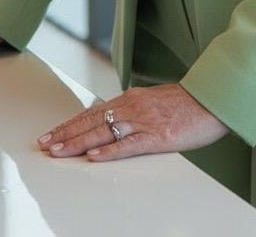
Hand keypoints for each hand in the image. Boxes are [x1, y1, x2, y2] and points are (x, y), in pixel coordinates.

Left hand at [37, 84, 228, 161]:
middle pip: (91, 122)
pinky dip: (110, 151)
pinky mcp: (158, 137)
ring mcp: (144, 122)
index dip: (70, 124)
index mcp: (131, 98)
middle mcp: (132, 107)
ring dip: (78, 143)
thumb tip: (110, 118)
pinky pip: (129, 145)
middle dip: (65, 134)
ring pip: (103, 133)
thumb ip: (131, 109)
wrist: (211, 99)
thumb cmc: (185, 104)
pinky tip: (94, 157)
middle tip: (44, 144)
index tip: (51, 134)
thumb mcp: (152, 101)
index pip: (92, 113)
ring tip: (58, 151)